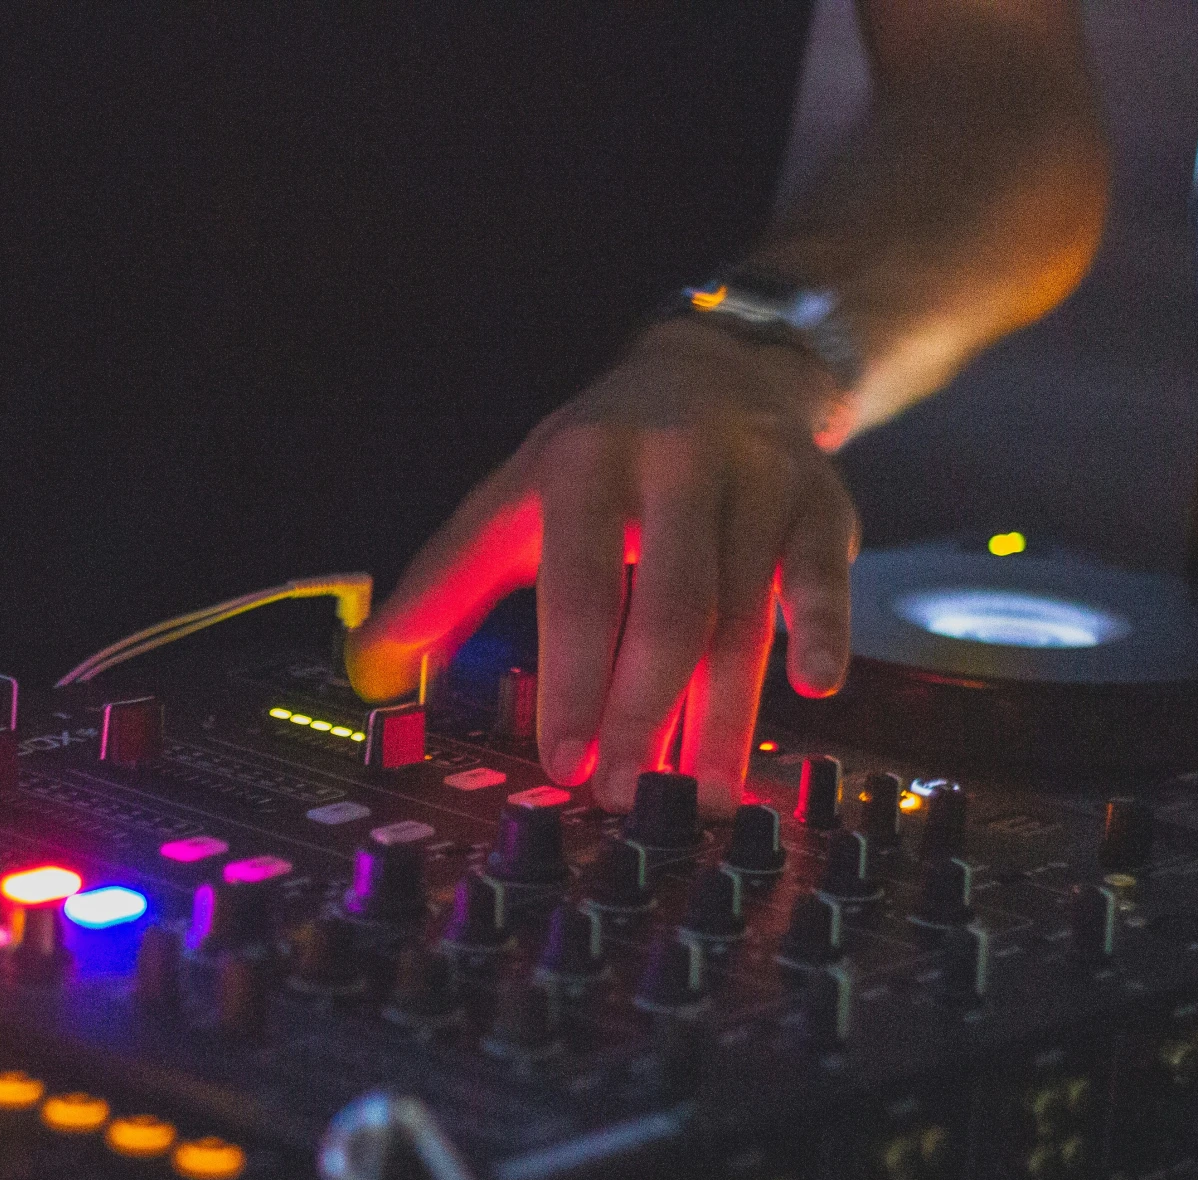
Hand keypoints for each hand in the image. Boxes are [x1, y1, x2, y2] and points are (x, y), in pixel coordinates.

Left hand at [348, 316, 858, 813]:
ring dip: (724, 714)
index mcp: (586, 462)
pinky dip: (824, 633)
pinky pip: (825, 577)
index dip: (574, 680)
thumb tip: (371, 667)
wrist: (721, 367)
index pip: (578, 587)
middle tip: (628, 791)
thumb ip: (445, 585)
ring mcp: (758, 480)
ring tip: (701, 793)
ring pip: (746, 614)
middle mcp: (677, 462)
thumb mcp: (515, 499)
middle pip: (670, 608)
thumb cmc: (603, 454)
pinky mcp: (821, 502)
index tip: (565, 760)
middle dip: (646, 711)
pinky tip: (815, 690)